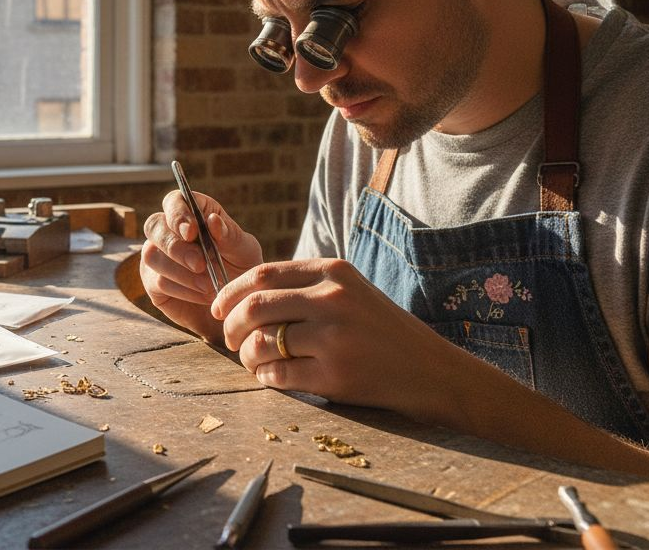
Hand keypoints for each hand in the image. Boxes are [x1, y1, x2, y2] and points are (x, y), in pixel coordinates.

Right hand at [140, 189, 262, 343]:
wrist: (236, 304)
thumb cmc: (241, 269)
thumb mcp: (244, 252)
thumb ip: (229, 235)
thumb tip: (212, 220)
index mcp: (193, 213)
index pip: (173, 201)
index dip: (178, 214)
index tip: (192, 232)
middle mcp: (169, 231)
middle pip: (154, 226)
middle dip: (175, 246)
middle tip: (199, 264)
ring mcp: (158, 256)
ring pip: (152, 256)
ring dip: (181, 272)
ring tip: (208, 285)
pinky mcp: (153, 282)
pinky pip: (158, 282)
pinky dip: (182, 290)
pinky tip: (202, 295)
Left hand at [212, 257, 462, 420]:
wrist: (430, 370)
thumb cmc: (380, 330)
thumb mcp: (349, 291)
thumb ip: (304, 286)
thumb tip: (241, 296)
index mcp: (333, 271)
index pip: (261, 274)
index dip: (230, 292)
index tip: (218, 308)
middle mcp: (333, 299)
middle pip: (254, 307)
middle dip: (230, 326)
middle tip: (230, 340)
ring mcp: (334, 337)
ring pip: (261, 343)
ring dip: (247, 356)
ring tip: (254, 362)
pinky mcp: (335, 375)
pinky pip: (278, 375)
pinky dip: (266, 378)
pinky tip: (273, 377)